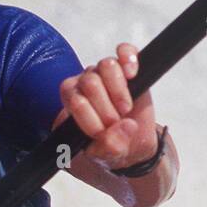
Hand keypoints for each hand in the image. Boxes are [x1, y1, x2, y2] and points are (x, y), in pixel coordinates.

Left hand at [54, 43, 157, 169]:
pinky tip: (133, 75)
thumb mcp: (106, 156)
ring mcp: (106, 74)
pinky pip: (125, 50)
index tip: (101, 133)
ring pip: (106, 65)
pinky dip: (129, 60)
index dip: (87, 115)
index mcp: (72, 103)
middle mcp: (85, 84)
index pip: (73, 97)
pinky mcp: (128, 67)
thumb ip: (110, 146)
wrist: (134, 144)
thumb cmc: (112, 147)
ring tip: (126, 109)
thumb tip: (126, 124)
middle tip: (115, 122)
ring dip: (118, 89)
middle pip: (89, 81)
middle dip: (104, 106)